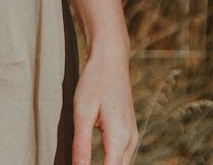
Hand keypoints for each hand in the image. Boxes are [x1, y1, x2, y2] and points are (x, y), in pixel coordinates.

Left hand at [72, 43, 138, 164]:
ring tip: (85, 162)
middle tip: (80, 163)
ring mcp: (132, 135)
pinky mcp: (129, 131)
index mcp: (119, 137)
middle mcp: (130, 140)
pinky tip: (98, 160)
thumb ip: (82, 145)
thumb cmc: (94, 82)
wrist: (111, 59)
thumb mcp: (82, 112)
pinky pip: (122, 156)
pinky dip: (111, 162)